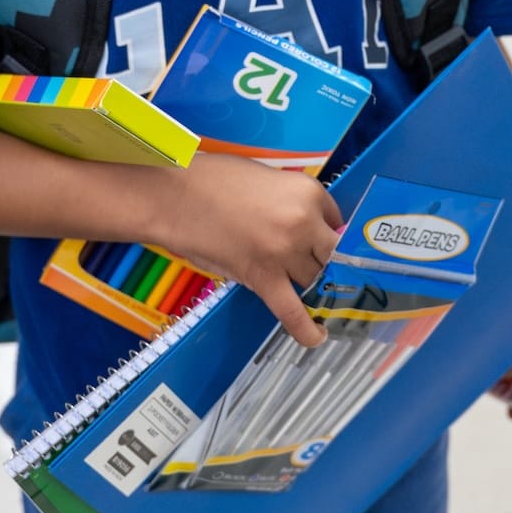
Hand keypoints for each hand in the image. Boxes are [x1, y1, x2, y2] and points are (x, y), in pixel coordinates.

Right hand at [155, 152, 341, 348]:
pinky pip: (292, 310)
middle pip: (331, 254)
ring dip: (305, 282)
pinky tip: (317, 335)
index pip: (337, 220)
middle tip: (311, 263)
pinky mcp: (262, 277)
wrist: (174, 195)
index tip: (320, 239)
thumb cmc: (213, 179)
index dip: (326, 232)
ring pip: (313, 279)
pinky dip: (306, 328)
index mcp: (307, 191)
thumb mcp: (265, 177)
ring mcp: (285, 251)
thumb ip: (290, 199)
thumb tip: (303, 224)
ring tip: (293, 282)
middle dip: (323, 260)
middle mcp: (304, 221)